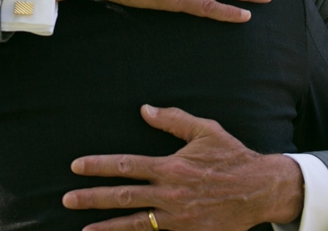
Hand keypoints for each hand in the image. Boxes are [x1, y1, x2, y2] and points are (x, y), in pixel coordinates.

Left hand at [62, 105, 303, 230]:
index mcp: (170, 167)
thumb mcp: (205, 130)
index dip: (98, 166)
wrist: (260, 189)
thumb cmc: (232, 156)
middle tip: (67, 198)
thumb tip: (145, 109)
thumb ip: (173, 120)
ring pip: (135, 223)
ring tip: (85, 229)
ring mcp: (177, 218)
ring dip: (107, 226)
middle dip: (92, 198)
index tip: (76, 167)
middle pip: (122, 196)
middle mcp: (170, 194)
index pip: (125, 165)